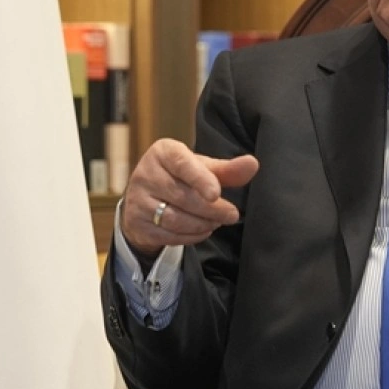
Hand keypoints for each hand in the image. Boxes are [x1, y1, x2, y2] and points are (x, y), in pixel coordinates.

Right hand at [119, 138, 258, 258]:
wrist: (147, 198)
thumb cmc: (181, 177)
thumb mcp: (203, 169)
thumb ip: (227, 169)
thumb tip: (252, 164)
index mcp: (164, 152)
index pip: (182, 164)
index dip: (200, 179)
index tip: (216, 193)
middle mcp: (145, 173)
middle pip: (182, 196)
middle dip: (211, 209)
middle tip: (232, 214)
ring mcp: (137, 200)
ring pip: (174, 218)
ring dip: (202, 223)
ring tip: (217, 221)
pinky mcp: (136, 223)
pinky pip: (167, 235)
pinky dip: (191, 236)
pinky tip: (203, 230)